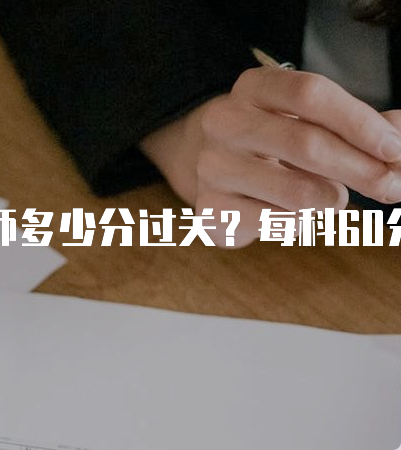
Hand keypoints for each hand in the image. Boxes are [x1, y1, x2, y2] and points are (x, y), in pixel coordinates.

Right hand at [142, 67, 400, 246]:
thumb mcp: (309, 119)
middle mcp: (224, 122)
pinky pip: (275, 223)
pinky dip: (299, 223)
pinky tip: (294, 214)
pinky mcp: (209, 208)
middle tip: (390, 185)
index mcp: (252, 89)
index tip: (393, 148)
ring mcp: (212, 166)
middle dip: (360, 169)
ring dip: (332, 200)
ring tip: (333, 198)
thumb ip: (359, 126)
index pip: (309, 94)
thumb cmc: (273, 140)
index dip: (359, 122)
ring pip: (295, 192)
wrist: (211, 165)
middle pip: (306, 144)